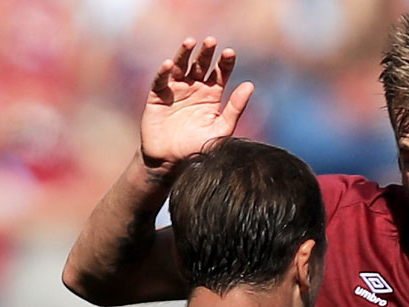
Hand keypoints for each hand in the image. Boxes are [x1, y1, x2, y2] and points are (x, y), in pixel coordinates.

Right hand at [140, 37, 254, 167]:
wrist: (172, 163)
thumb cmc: (199, 147)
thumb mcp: (221, 129)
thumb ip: (235, 108)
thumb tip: (250, 85)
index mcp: (211, 95)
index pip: (219, 74)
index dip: (224, 63)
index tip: (230, 53)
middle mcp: (194, 89)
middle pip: (201, 66)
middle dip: (206, 53)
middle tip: (211, 41)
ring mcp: (175, 91)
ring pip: (180, 67)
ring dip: (184, 54)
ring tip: (190, 42)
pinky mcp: (157, 97)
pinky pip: (160, 82)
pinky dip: (163, 72)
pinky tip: (168, 64)